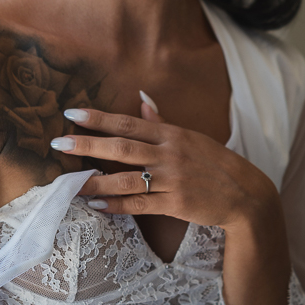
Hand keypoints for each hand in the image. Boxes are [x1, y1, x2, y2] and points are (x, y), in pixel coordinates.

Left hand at [51, 100, 277, 232]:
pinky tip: (97, 203)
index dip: (98, 118)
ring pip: (127, 179)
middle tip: (60, 143)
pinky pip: (140, 205)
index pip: (128, 123)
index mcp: (171, 134)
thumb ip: (162, 121)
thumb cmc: (215, 163)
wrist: (245, 194)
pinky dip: (117, 204)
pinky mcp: (176, 204)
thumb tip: (141, 99)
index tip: (71, 114)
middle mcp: (170, 154)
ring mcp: (173, 180)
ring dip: (96, 179)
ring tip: (70, 180)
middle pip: (122, 148)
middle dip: (88, 145)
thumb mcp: (191, 137)